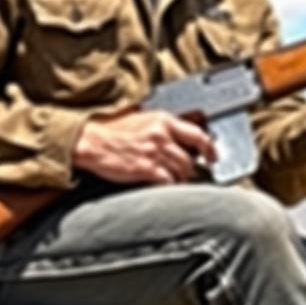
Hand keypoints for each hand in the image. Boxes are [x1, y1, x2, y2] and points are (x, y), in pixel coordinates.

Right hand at [73, 108, 217, 183]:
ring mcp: (154, 153)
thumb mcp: (143, 119)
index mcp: (164, 121)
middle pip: (190, 158)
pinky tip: (161, 183)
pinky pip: (168, 181)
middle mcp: (162, 135)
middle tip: (185, 172)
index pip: (198, 134)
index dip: (210, 148)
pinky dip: (168, 185)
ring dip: (179, 178)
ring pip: (181, 171)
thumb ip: (164, 127)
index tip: (213, 156)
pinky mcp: (146, 169)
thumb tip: (183, 138)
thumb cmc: (115, 131)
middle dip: (189, 168)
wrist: (92, 142)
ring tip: (171, 178)